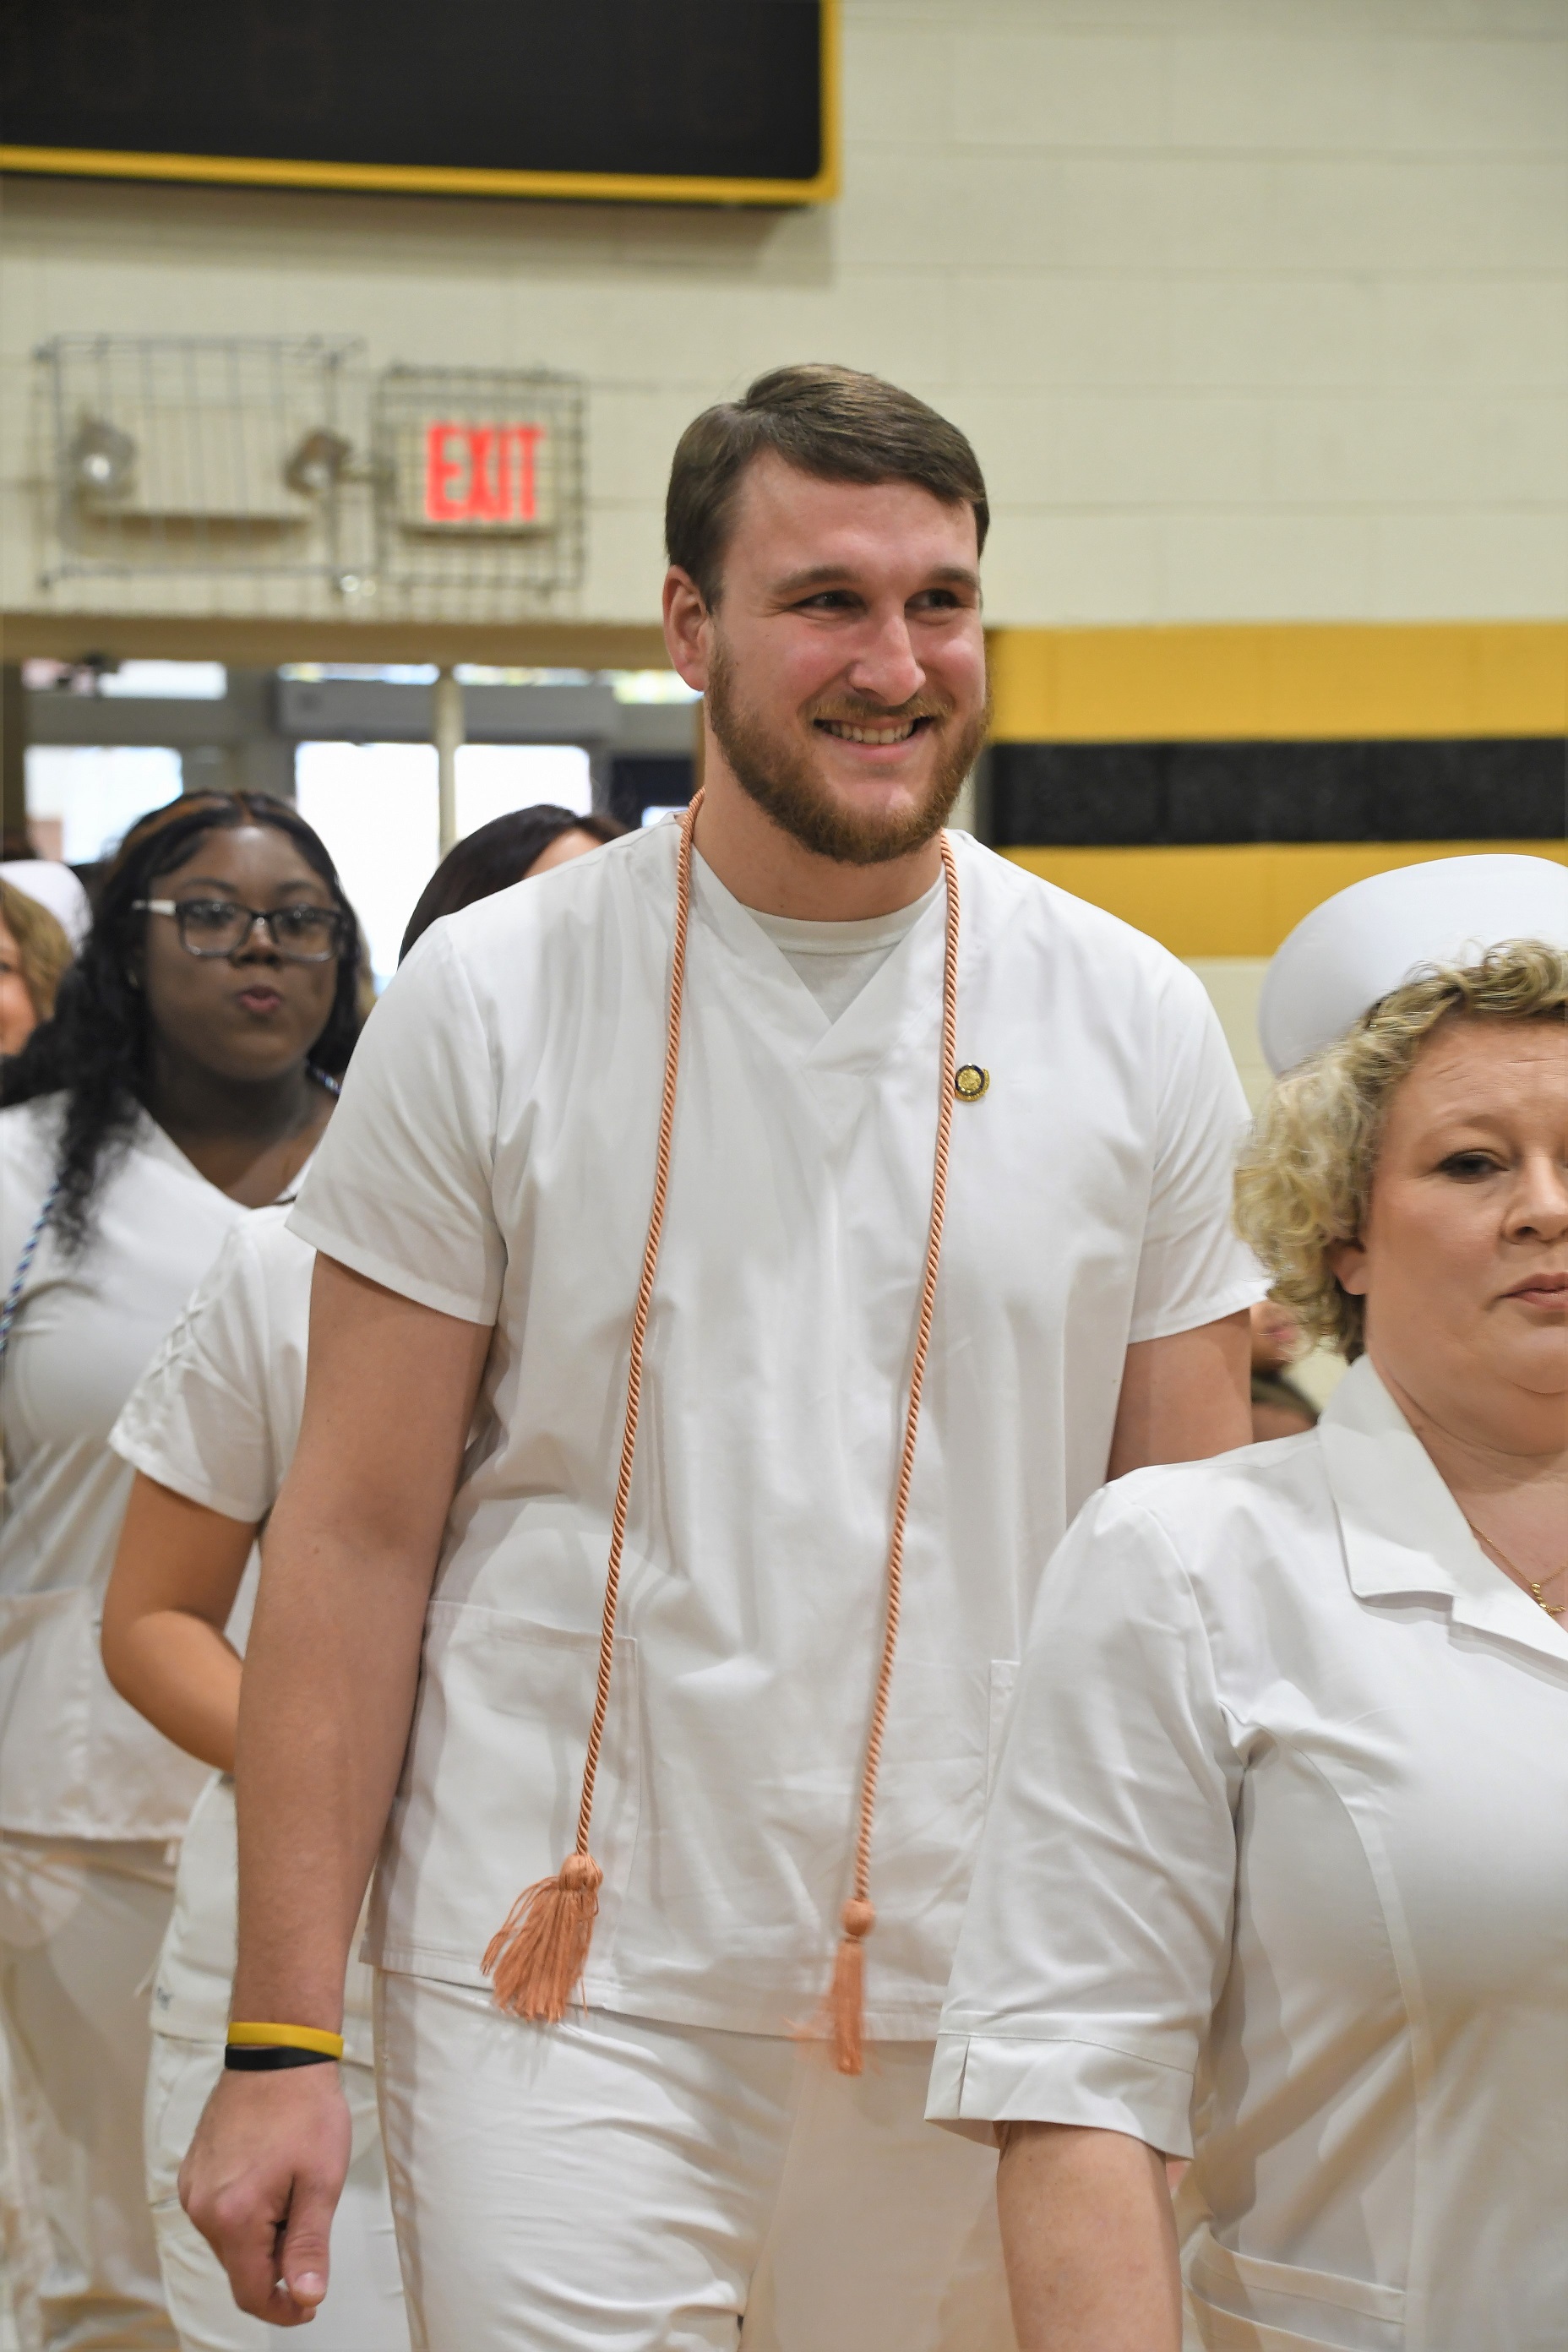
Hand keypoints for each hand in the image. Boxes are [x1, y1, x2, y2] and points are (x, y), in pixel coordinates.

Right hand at [179, 2063, 351, 2325]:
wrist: (277, 2053)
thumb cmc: (303, 2109)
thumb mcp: (320, 2182)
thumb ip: (309, 2246)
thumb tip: (305, 2296)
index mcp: (231, 2217)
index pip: (250, 2292)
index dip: (282, 2307)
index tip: (308, 2302)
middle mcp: (201, 2207)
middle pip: (239, 2266)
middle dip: (276, 2259)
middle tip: (310, 2215)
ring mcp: (192, 2187)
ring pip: (229, 2238)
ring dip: (262, 2232)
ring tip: (292, 2186)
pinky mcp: (193, 2170)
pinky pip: (218, 2210)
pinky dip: (245, 2210)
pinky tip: (271, 2176)